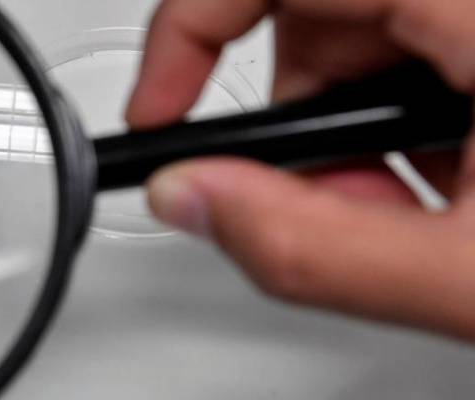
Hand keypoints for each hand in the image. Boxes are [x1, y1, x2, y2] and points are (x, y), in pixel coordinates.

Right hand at [127, 0, 474, 340]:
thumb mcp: (469, 278)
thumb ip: (315, 246)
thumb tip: (191, 199)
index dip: (193, 24)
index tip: (161, 107)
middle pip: (312, 8)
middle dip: (287, 110)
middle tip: (310, 190)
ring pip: (357, 36)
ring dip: (340, 132)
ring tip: (390, 210)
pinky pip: (411, 54)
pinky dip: (386, 128)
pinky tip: (429, 193)